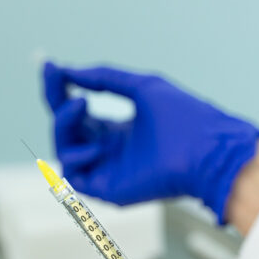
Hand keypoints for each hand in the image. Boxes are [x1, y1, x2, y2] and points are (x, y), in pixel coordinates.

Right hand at [42, 63, 258, 222]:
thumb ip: (103, 78)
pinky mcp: (110, 191)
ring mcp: (110, 172)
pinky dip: (77, 156)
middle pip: (67, 130)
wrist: (208, 149)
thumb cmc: (185, 118)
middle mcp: (111, 152)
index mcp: (119, 130)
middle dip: (57, 104)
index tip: (49, 67)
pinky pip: (75, 176)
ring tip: (80, 106)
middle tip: (57, 81)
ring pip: (64, 151)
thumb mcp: (140, 86)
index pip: (78, 112)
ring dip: (63, 126)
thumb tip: (67, 69)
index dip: (61, 90)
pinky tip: (97, 143)